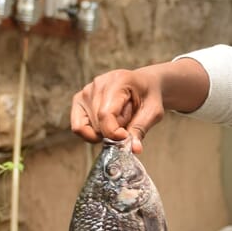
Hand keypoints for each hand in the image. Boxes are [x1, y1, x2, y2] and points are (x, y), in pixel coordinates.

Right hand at [70, 59, 209, 151]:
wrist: (144, 85)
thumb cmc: (149, 97)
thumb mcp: (153, 112)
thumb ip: (141, 129)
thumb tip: (134, 149)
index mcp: (118, 81)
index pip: (105, 114)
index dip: (114, 133)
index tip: (126, 138)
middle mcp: (97, 84)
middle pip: (98, 124)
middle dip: (113, 132)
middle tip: (127, 123)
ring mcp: (86, 91)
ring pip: (89, 128)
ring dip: (104, 131)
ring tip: (118, 119)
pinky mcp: (79, 100)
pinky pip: (78, 127)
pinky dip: (91, 133)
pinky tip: (105, 127)